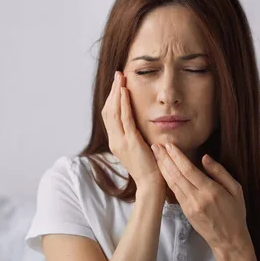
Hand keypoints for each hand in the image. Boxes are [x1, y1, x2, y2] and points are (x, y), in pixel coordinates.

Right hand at [101, 71, 164, 189]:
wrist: (151, 185)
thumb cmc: (149, 167)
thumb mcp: (138, 148)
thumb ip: (134, 135)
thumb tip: (137, 122)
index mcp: (115, 142)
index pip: (108, 115)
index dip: (112, 98)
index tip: (117, 84)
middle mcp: (114, 140)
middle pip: (108, 110)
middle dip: (113, 91)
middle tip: (118, 75)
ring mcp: (120, 141)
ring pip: (114, 112)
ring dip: (117, 93)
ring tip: (121, 78)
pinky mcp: (130, 142)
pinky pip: (125, 119)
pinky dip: (124, 104)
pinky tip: (125, 92)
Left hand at [151, 143, 251, 252]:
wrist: (229, 240)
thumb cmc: (235, 213)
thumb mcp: (236, 189)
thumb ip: (220, 172)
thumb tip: (205, 157)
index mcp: (211, 191)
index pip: (189, 170)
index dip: (177, 156)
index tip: (169, 144)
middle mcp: (197, 198)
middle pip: (176, 175)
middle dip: (165, 158)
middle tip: (156, 145)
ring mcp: (189, 206)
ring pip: (172, 183)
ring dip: (163, 167)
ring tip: (156, 154)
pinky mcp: (185, 211)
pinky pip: (174, 192)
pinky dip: (166, 179)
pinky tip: (162, 170)